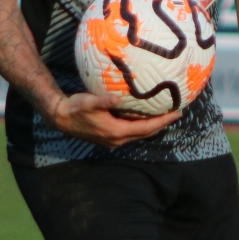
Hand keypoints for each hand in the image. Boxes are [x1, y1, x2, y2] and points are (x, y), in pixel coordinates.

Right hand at [47, 91, 181, 147]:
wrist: (61, 118)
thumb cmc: (75, 108)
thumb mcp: (89, 102)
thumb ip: (103, 101)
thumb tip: (115, 98)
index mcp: (116, 132)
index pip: (146, 128)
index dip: (163, 121)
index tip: (177, 113)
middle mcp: (117, 140)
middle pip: (146, 133)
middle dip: (162, 124)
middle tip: (176, 113)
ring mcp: (113, 141)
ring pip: (139, 134)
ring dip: (153, 126)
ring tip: (165, 115)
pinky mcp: (110, 138)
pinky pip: (132, 133)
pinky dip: (142, 126)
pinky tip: (145, 117)